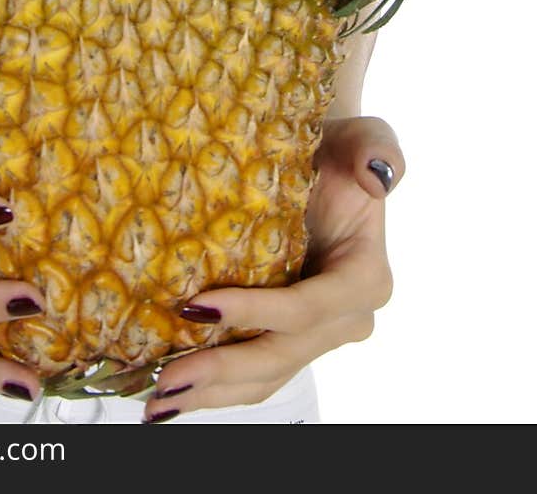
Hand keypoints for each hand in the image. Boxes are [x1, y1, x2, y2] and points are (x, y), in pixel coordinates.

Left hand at [139, 115, 404, 422]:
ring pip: (268, 376)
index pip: (307, 306)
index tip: (198, 305)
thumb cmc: (337, 146)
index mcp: (365, 276)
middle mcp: (347, 317)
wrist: (323, 162)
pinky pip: (258, 373)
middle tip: (165, 380)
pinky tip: (176, 391)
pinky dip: (219, 387)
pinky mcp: (292, 339)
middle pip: (282, 354)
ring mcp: (319, 335)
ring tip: (158, 402)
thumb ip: (376, 148)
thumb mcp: (362, 134)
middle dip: (223, 370)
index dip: (256, 312)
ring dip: (214, 393)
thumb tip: (378, 173)